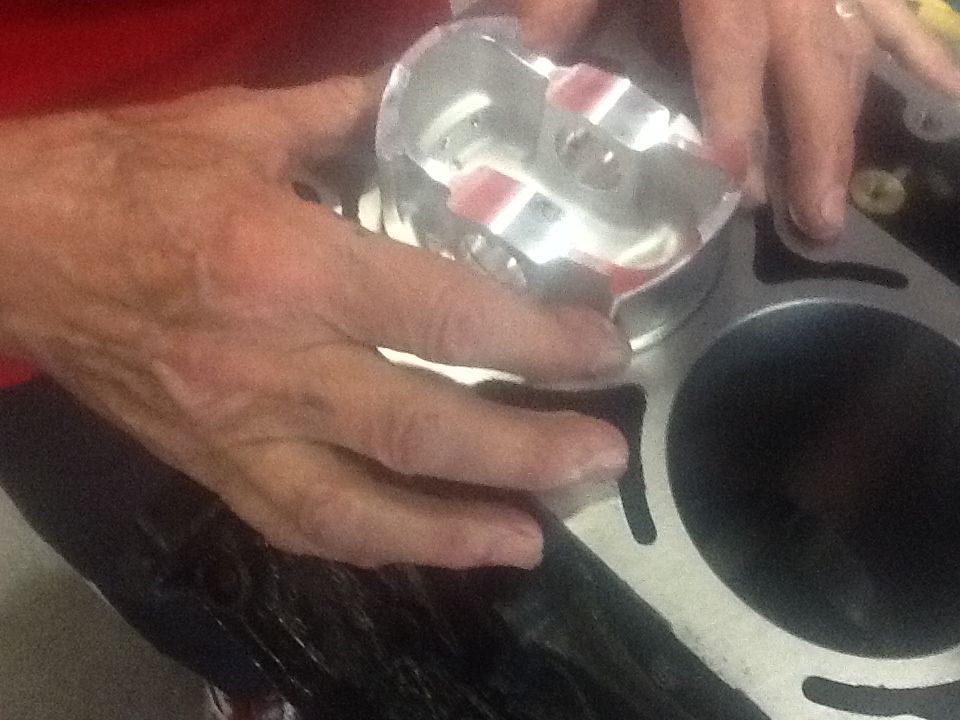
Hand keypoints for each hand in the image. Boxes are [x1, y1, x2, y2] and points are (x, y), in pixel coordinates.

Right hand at [0, 74, 628, 568]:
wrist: (12, 247)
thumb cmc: (122, 176)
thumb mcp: (239, 126)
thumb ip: (343, 115)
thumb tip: (418, 88)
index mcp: (289, 267)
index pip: (443, 315)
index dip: (536, 340)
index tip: (599, 353)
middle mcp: (272, 365)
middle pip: (419, 430)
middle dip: (523, 455)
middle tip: (600, 464)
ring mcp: (236, 433)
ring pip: (359, 514)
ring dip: (454, 535)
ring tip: (530, 540)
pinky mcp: (206, 468)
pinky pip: (296, 528)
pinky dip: (371, 546)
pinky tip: (424, 547)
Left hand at [681, 0, 959, 239]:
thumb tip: (534, 46)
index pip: (733, 43)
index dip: (736, 109)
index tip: (736, 177)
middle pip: (814, 60)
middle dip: (815, 143)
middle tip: (815, 219)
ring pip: (854, 48)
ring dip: (848, 125)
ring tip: (839, 199)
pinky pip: (892, 13)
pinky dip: (921, 52)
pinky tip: (950, 92)